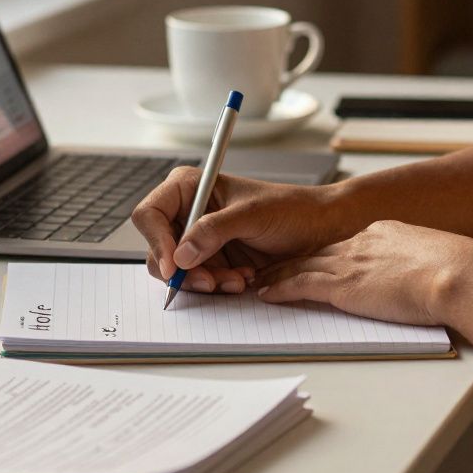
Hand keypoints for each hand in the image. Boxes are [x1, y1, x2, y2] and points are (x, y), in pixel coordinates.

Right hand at [132, 168, 351, 293]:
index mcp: (191, 187)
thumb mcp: (253, 215)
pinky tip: (242, 279)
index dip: (156, 241)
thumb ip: (214, 230)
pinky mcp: (213, 260)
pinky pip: (199, 281)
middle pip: (159, 248)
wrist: (321, 228)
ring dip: (205, 280)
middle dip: (184, 269)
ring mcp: (199, 238)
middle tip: (210, 282)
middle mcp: (189, 212)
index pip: (151, 214)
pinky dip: (217, 285)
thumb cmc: (292, 208)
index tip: (173, 265)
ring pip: (178, 271)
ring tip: (237, 279)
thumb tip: (180, 254)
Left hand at [254, 220, 472, 325]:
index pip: (345, 243)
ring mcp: (351, 262)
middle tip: (269, 264)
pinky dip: (280, 289)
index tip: (311, 257)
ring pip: (302, 265)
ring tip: (259, 279)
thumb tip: (423, 279)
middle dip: (291, 259)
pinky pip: (301, 285)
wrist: (458, 275)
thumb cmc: (459, 274)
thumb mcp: (434, 260)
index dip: (324, 253)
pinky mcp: (343, 285)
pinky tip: (266, 293)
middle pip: (317, 251)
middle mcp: (362, 242)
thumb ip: (418, 265)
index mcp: (385, 233)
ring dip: (277, 273)